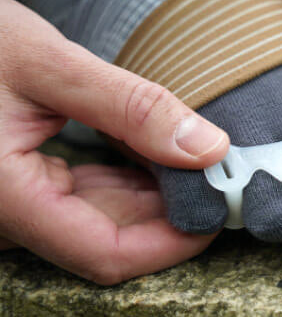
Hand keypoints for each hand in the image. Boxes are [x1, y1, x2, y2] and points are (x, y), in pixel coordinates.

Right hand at [0, 0, 229, 283]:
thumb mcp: (48, 62)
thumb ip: (130, 107)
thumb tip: (208, 147)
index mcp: (3, 197)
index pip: (106, 253)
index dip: (174, 241)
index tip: (222, 207)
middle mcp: (5, 215)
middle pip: (110, 241)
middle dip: (174, 213)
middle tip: (225, 175)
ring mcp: (13, 204)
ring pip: (102, 222)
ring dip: (157, 197)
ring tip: (202, 158)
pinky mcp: (24, 186)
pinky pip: (87, 199)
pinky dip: (131, 180)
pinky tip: (164, 153)